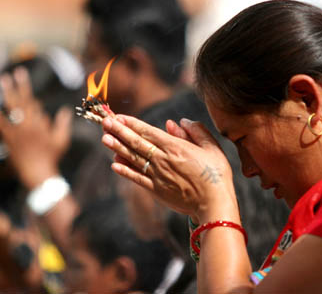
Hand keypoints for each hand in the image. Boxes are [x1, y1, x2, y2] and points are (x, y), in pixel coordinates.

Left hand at [0, 68, 72, 188]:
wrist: (39, 173)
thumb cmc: (52, 158)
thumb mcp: (62, 140)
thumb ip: (63, 124)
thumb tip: (65, 111)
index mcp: (41, 123)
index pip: (36, 105)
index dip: (33, 100)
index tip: (33, 101)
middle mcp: (29, 123)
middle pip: (25, 100)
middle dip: (22, 85)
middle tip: (18, 71)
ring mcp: (17, 129)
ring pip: (12, 106)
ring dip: (8, 91)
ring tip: (3, 79)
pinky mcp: (8, 137)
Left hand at [101, 115, 239, 223]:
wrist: (214, 204)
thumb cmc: (216, 175)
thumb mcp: (212, 147)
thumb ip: (195, 131)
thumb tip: (177, 121)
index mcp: (176, 147)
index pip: (148, 132)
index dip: (132, 123)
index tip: (119, 116)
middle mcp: (163, 160)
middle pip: (137, 143)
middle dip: (119, 131)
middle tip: (105, 122)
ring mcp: (157, 175)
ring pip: (134, 158)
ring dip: (118, 148)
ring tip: (104, 139)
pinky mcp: (156, 190)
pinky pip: (137, 178)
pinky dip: (125, 171)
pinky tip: (114, 164)